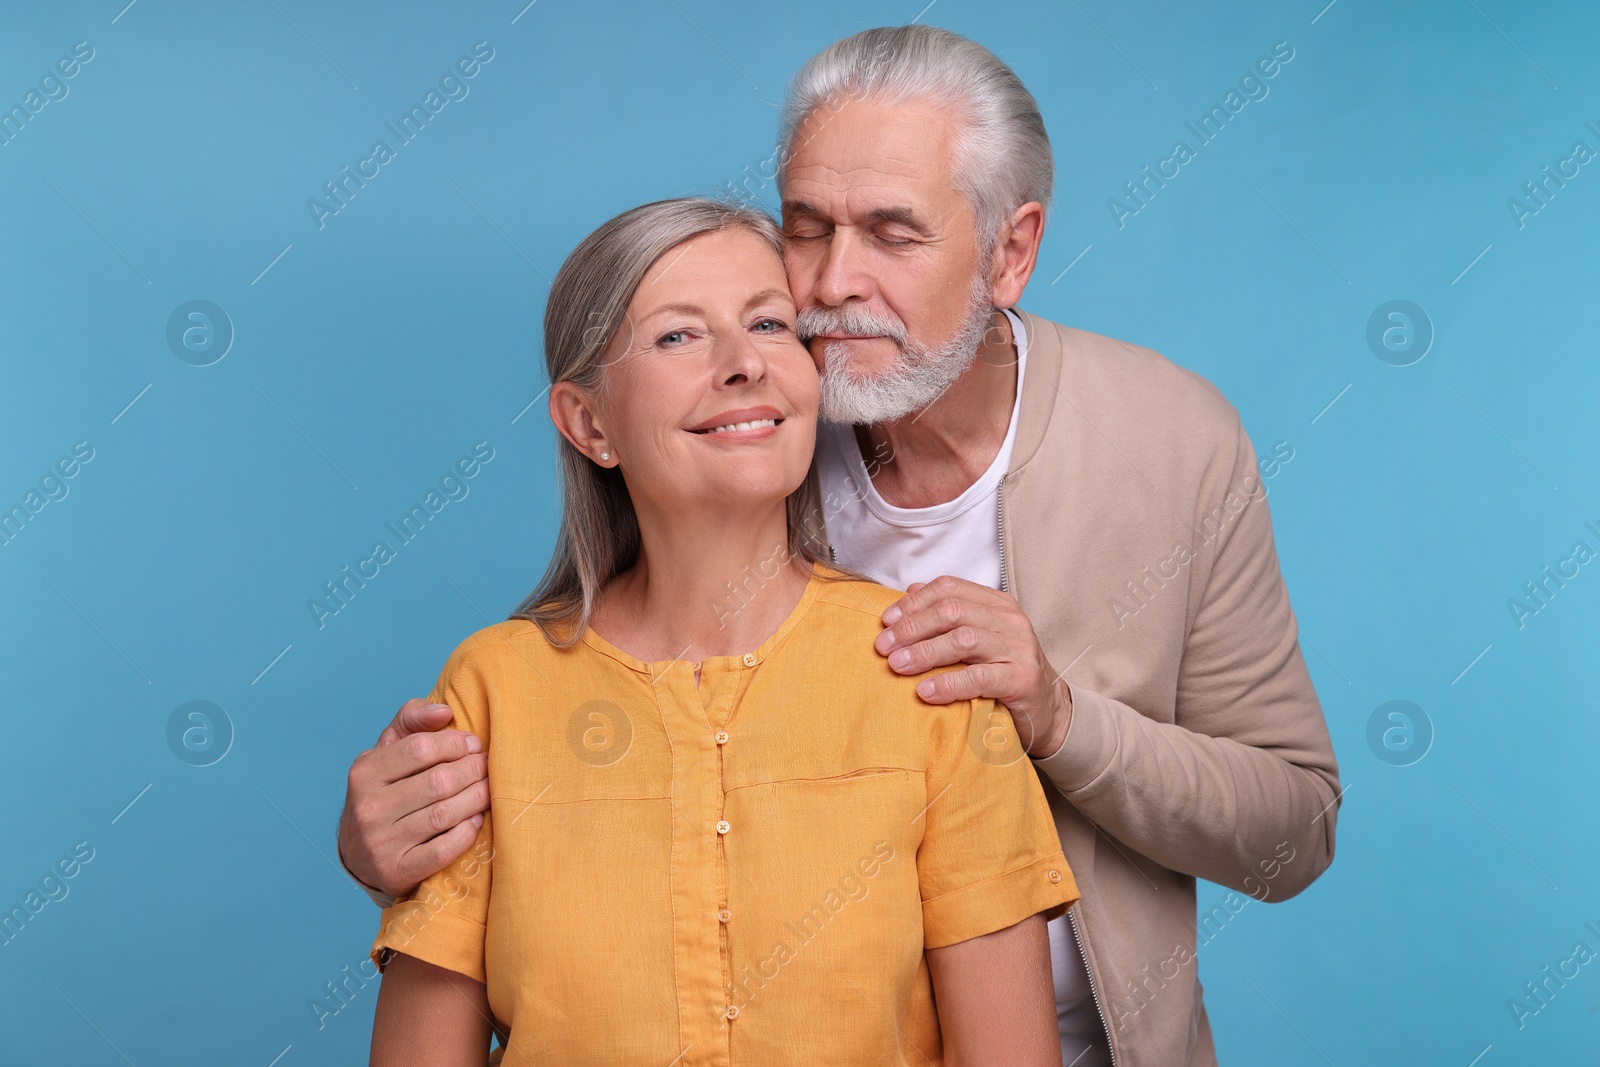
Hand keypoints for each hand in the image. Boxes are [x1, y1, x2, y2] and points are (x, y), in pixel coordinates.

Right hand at [338, 698, 489, 899]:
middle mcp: (368, 808)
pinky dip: (466, 833)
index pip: (420, 748)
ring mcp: (380, 843)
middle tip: (488, 766)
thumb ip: (412, 720)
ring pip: (443, 814)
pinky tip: (475, 821)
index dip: (455, 743)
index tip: (474, 745)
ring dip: (476, 798)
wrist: (359, 854)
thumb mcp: (387, 750)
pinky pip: (442, 851)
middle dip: (473, 770)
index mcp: (364, 771)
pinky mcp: (396, 872)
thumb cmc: (385, 791)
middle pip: (438, 781)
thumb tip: (445, 711)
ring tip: (488, 789)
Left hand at [875, 576, 1073, 758]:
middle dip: (912, 627)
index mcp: (997, 604)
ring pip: (964, 640)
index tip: (886, 622)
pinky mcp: (1023, 679)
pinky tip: (925, 691)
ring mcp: (1020, 648)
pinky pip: (979, 677)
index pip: (949, 588)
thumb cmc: (1003, 673)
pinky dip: (948, 683)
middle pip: (952, 611)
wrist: (1047, 711)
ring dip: (924, 652)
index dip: (914, 602)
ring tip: (897, 665)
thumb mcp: (977, 639)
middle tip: (883, 647)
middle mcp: (1011, 620)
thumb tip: (908, 591)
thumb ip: (948, 614)